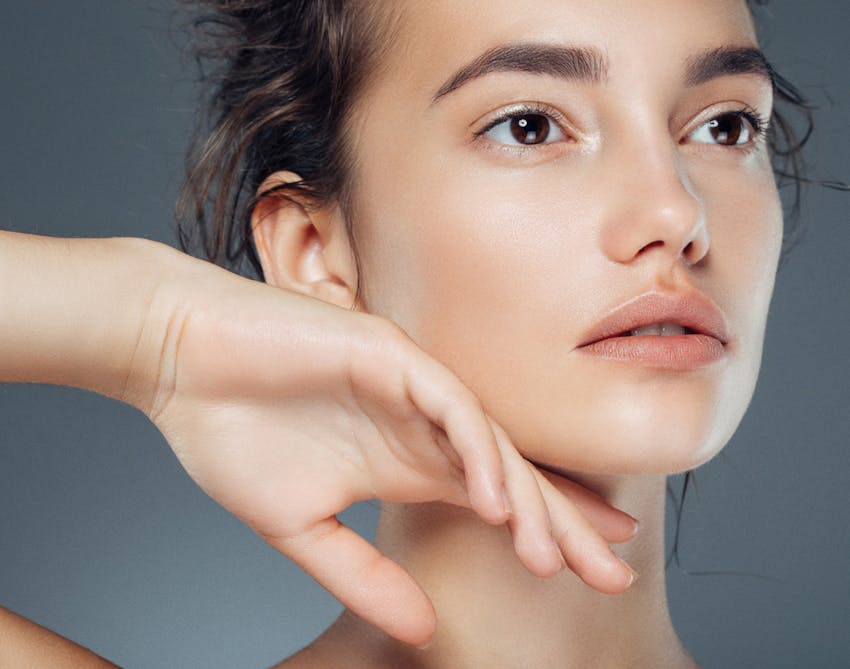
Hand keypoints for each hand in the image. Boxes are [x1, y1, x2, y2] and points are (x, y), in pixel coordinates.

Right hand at [129, 256, 637, 646]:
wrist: (176, 362)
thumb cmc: (230, 433)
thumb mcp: (300, 529)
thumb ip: (363, 576)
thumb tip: (423, 629)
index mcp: (404, 460)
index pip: (494, 497)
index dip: (548, 528)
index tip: (595, 566)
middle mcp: (420, 424)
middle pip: (510, 475)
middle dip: (562, 522)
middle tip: (614, 569)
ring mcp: (410, 386)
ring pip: (488, 443)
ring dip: (523, 498)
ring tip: (550, 554)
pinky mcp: (389, 355)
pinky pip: (447, 406)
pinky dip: (473, 449)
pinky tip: (493, 498)